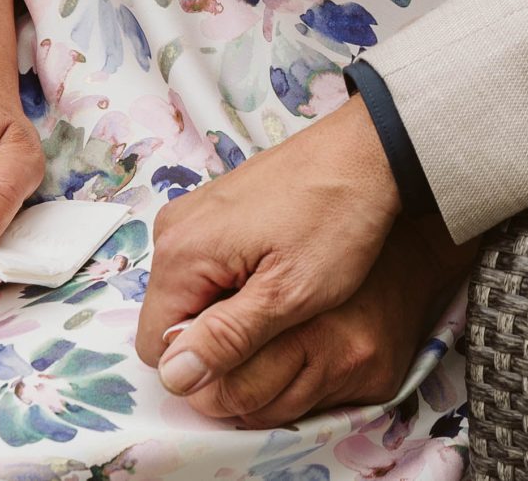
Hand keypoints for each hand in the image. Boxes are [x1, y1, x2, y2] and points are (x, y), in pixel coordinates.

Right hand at [137, 97, 402, 403]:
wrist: (370, 150)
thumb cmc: (337, 218)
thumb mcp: (289, 293)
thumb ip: (227, 339)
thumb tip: (175, 378)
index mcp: (179, 251)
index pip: (158, 345)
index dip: (205, 359)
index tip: (256, 337)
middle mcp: (172, 228)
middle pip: (173, 317)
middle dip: (219, 329)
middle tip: (277, 309)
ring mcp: (194, 212)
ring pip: (194, 293)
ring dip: (232, 302)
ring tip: (284, 282)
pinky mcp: (217, 206)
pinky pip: (209, 264)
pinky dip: (239, 275)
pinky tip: (281, 262)